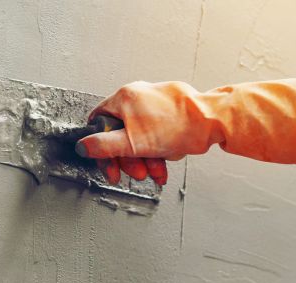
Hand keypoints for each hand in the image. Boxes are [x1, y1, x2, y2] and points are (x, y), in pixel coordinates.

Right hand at [77, 78, 295, 184]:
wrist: (212, 120)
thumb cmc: (176, 127)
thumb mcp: (131, 143)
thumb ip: (103, 146)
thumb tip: (82, 147)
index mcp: (124, 98)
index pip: (99, 123)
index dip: (100, 148)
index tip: (110, 165)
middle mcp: (138, 95)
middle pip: (122, 133)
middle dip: (130, 158)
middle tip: (137, 173)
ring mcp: (156, 101)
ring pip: (141, 135)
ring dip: (147, 158)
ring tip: (156, 171)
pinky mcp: (172, 109)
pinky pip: (157, 132)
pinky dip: (160, 149)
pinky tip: (167, 159)